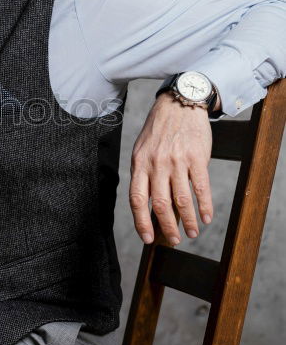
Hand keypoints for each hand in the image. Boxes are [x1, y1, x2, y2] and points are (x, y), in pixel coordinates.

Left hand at [129, 93, 213, 245]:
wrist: (179, 104)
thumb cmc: (159, 131)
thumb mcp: (143, 150)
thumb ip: (144, 175)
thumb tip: (150, 205)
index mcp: (139, 164)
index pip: (137, 199)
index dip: (141, 222)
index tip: (148, 238)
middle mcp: (156, 164)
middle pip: (160, 204)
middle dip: (167, 227)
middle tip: (174, 240)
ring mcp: (177, 161)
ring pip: (181, 199)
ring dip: (188, 220)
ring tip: (192, 232)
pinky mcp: (196, 157)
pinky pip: (200, 187)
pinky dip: (204, 206)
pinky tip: (206, 217)